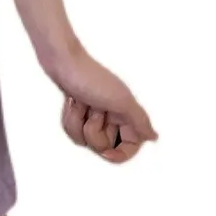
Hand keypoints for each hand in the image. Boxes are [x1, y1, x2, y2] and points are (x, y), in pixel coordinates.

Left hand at [44, 41, 157, 162]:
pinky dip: (69, 117)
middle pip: (104, 144)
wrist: (61, 61)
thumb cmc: (89, 77)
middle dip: (93, 132)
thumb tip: (154, 137)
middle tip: (93, 111)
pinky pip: (73, 127)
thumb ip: (139, 120)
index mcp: (126, 113)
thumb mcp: (120, 100)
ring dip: (78, 122)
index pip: (131, 145)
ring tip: (80, 104)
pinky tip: (71, 102)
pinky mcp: (78, 110)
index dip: (120, 154)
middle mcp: (112, 114)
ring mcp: (94, 113)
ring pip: (85, 138)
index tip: (106, 154)